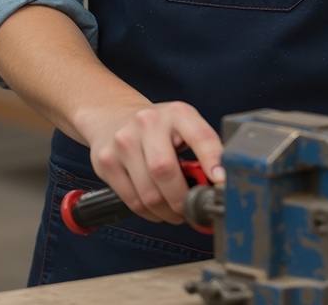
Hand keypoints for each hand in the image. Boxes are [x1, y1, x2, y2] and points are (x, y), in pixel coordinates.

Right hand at [79, 101, 223, 223]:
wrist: (112, 116)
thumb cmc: (156, 128)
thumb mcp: (183, 127)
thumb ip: (203, 151)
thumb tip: (219, 187)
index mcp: (176, 113)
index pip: (199, 136)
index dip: (212, 160)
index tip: (221, 182)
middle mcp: (147, 122)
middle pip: (165, 170)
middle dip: (182, 200)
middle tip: (190, 210)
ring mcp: (123, 141)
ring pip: (149, 193)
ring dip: (166, 212)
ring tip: (174, 211)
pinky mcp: (106, 161)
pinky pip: (132, 201)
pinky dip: (149, 213)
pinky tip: (155, 208)